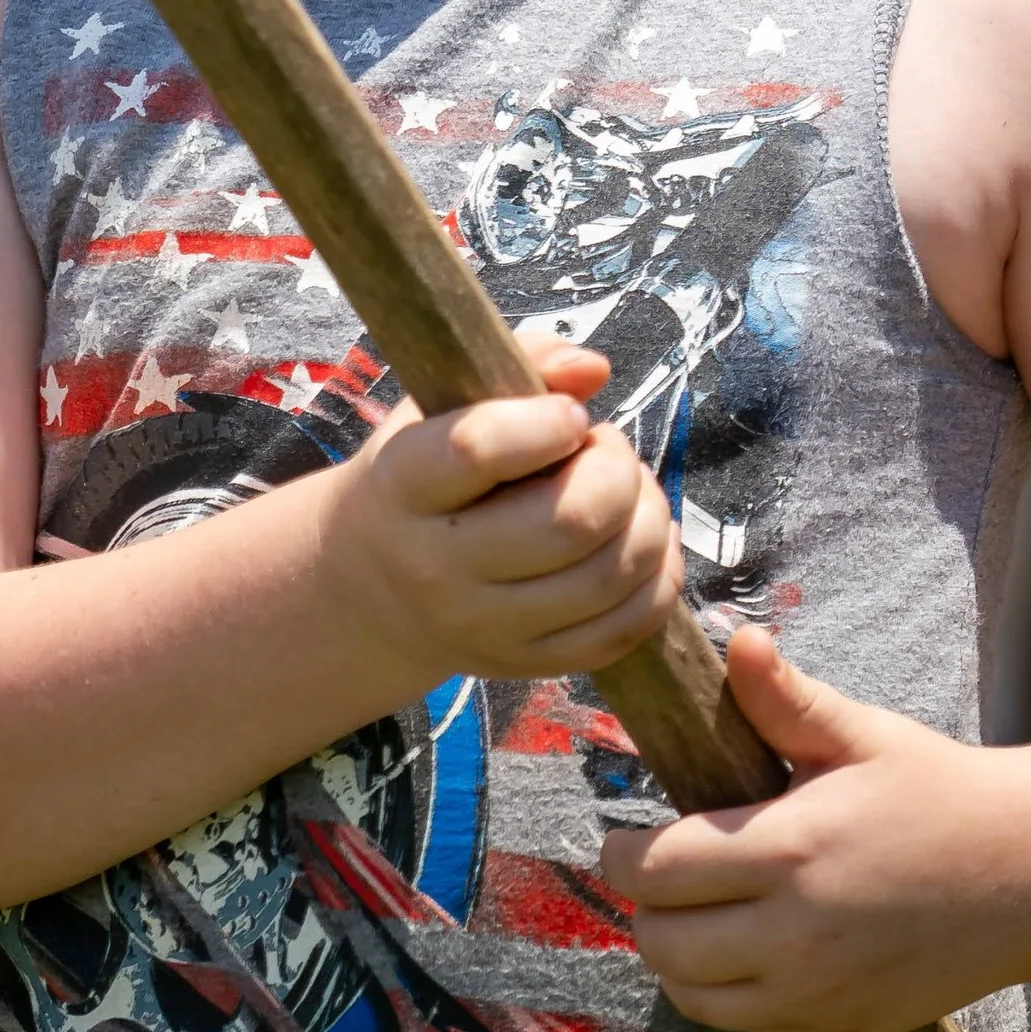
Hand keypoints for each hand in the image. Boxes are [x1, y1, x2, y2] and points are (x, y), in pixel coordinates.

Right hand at [328, 342, 680, 693]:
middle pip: (567, 524)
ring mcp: (484, 627)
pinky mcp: (526, 666)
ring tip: (630, 490)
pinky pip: (622, 630)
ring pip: (607, 578)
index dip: (546, 423)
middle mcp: (436, 566)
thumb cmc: (423, 477)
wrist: (372, 590)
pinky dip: (658, 578)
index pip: (477, 451)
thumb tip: (594, 369)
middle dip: (616, 471)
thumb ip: (521, 365)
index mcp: (404, 484)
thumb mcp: (442, 407)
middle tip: (605, 449)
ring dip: (649, 518)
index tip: (568, 414)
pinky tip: (648, 539)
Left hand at [601, 629, 1030, 1031]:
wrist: (1030, 876)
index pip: (655, 872)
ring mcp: (819, 994)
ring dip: (679, 958)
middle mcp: (797, 934)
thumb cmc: (937, 791)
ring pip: (695, 998)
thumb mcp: (861, 734)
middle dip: (645, 906)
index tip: (622, 837)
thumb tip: (738, 641)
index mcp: (790, 849)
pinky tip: (751, 949)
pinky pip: (749, 1027)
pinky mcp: (840, 1031)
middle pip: (661, 942)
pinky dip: (731, 995)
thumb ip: (785, 699)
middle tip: (661, 873)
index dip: (621, 855)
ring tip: (696, 913)